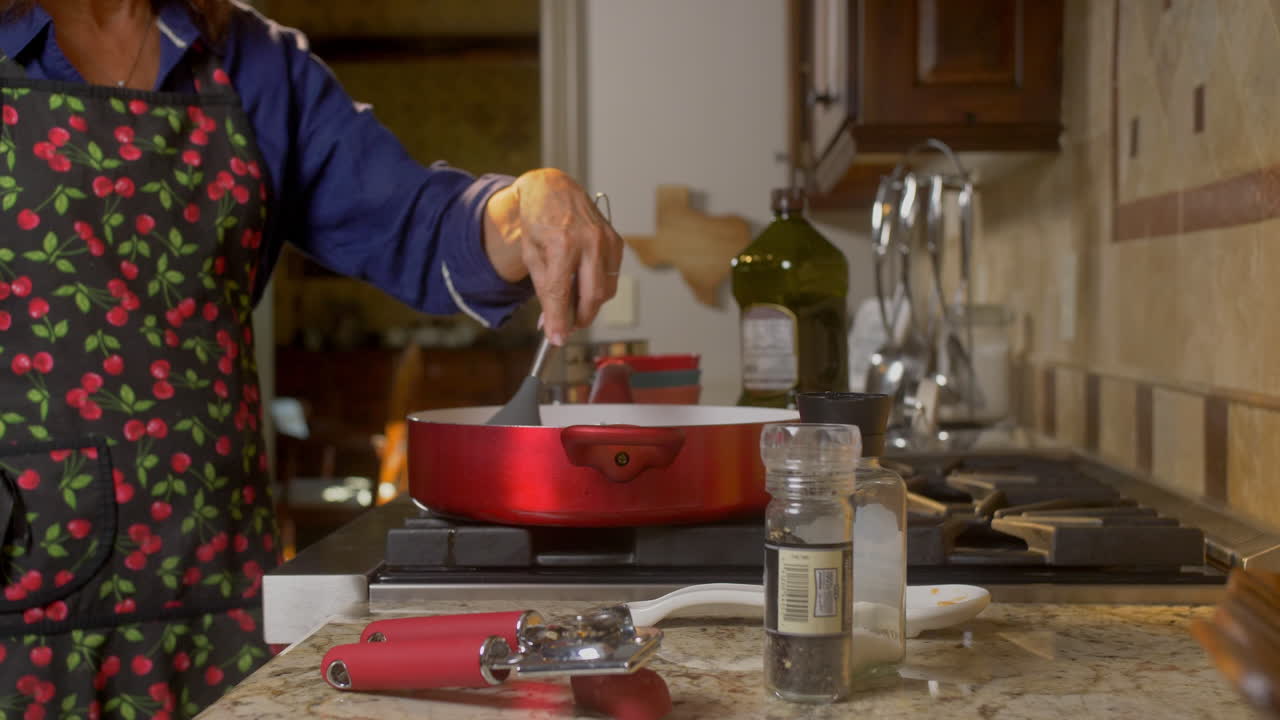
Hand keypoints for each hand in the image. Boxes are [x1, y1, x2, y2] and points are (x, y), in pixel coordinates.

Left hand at [483, 168, 622, 344]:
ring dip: (589, 304)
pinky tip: (583, 281)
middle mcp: (589, 241)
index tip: (557, 339)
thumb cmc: (539, 221)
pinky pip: (611, 277)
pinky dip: (598, 287)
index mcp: (563, 243)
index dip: (559, 320)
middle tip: (567, 326)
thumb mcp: (532, 255)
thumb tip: (553, 323)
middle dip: (580, 318)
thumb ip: (545, 290)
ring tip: (571, 304)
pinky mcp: (617, 242)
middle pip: (592, 297)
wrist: (555, 190)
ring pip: (605, 291)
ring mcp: (607, 240)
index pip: (562, 293)